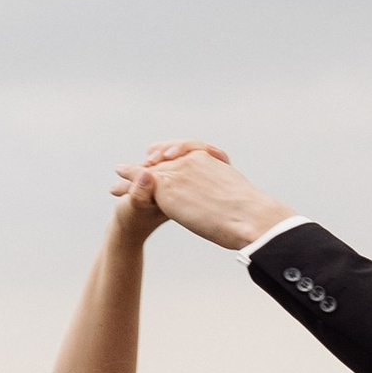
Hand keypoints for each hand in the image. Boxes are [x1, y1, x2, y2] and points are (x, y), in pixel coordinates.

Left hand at [112, 141, 287, 253]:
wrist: (250, 217)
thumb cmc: (255, 216)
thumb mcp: (242, 199)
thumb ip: (231, 197)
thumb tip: (245, 212)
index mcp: (211, 161)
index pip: (185, 155)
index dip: (169, 158)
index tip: (158, 159)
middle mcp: (193, 160)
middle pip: (163, 162)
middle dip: (145, 168)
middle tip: (127, 170)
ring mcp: (179, 170)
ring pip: (148, 171)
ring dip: (130, 176)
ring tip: (116, 180)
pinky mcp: (167, 183)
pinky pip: (141, 180)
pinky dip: (127, 183)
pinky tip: (117, 187)